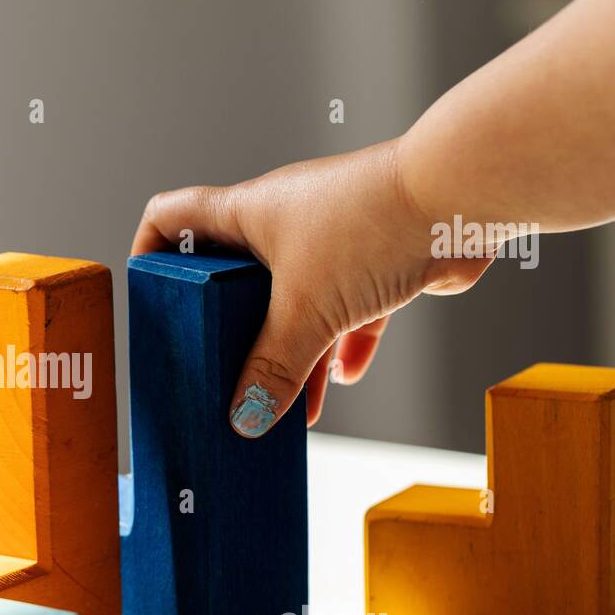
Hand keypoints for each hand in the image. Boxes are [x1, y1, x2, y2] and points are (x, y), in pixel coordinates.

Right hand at [130, 137, 493, 436]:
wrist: (464, 197)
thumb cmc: (372, 224)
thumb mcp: (306, 308)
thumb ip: (273, 367)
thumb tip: (245, 417)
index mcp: (248, 214)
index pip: (174, 217)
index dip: (151, 249)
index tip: (150, 293)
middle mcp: (286, 221)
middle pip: (236, 276)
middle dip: (231, 329)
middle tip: (221, 370)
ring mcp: (334, 239)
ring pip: (298, 304)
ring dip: (293, 353)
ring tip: (287, 404)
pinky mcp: (380, 260)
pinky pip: (351, 311)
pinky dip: (345, 344)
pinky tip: (344, 378)